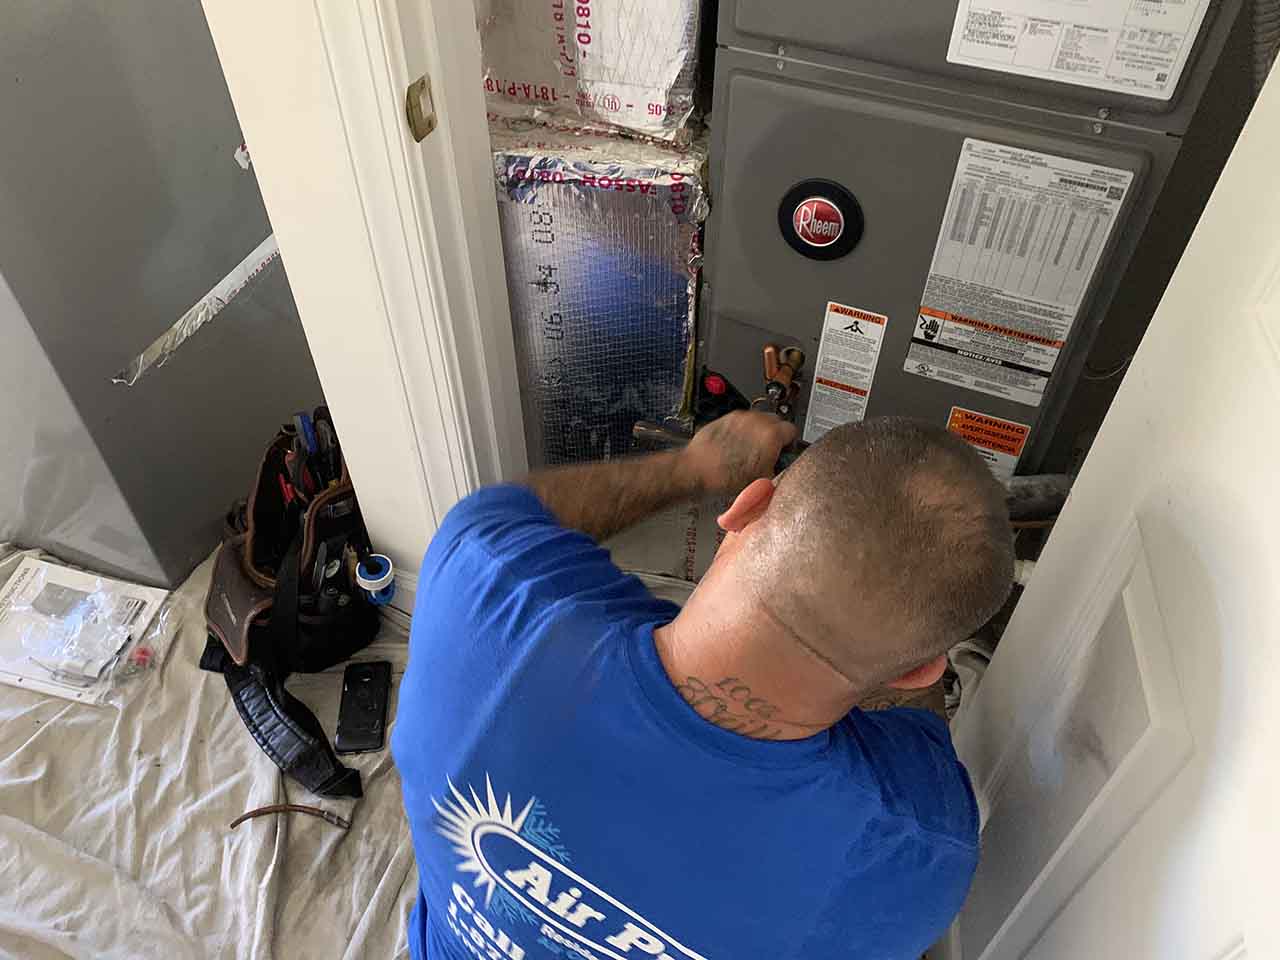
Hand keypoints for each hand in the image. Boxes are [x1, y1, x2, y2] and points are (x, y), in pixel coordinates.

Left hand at [681, 411, 797, 495]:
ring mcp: (742, 417)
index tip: (783, 451)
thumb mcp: (762, 480)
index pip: (792, 431)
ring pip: (759, 419)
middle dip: (774, 435)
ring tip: (749, 449)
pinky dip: (743, 430)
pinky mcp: (727, 417)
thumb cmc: (725, 477)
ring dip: (759, 431)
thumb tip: (782, 466)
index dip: (789, 444)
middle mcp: (758, 421)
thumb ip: (778, 468)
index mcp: (772, 435)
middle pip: (776, 422)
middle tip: (767, 451)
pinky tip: (735, 445)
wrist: (697, 469)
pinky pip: (742, 421)